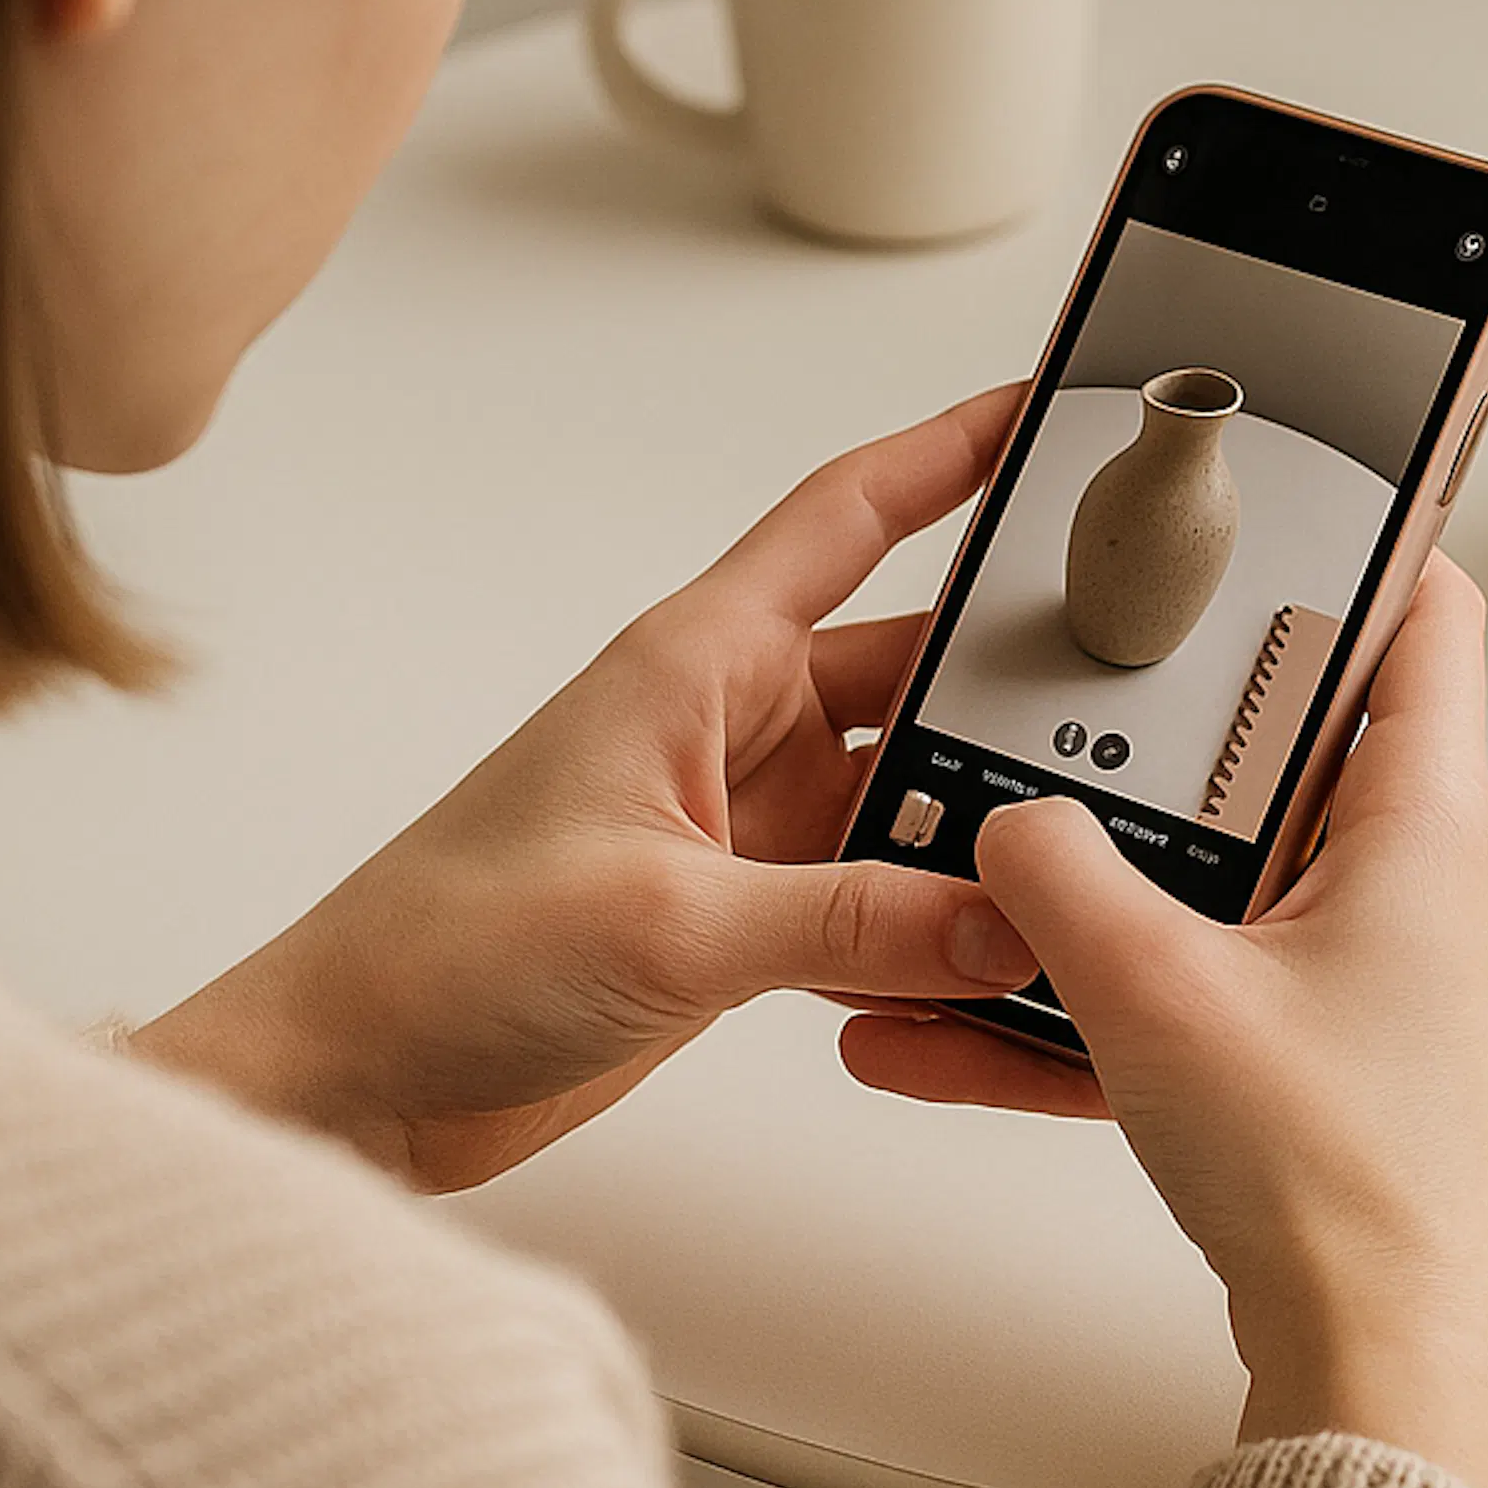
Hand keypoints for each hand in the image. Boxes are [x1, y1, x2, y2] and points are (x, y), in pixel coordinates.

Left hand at [132, 388, 1041, 1191]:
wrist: (349, 1080)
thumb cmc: (439, 953)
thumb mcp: (667, 922)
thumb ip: (851, 918)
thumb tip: (1003, 915)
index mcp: (694, 664)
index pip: (848, 515)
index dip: (950, 449)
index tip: (1048, 408)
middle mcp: (728, 726)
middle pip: (913, 667)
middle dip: (1015, 676)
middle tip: (1137, 680)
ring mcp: (742, 823)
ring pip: (912, 790)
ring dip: (983, 823)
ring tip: (1085, 843)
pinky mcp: (743, 916)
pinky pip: (881, 898)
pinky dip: (938, 927)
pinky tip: (1000, 960)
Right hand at [841, 560, 1487, 1487]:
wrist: (1374, 1364)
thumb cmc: (1334, 1181)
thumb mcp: (1156, 992)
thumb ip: (1058, 879)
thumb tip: (1004, 822)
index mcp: (1423, 820)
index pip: (1424, 613)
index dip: (1355, 538)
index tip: (1260, 498)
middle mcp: (1410, 880)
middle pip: (1283, 739)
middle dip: (1153, 724)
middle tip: (1060, 680)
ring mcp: (1362, 972)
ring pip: (1212, 876)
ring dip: (1089, 883)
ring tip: (962, 875)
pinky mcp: (1310, 1055)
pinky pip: (1181, 989)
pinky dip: (1080, 1001)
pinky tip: (945, 1033)